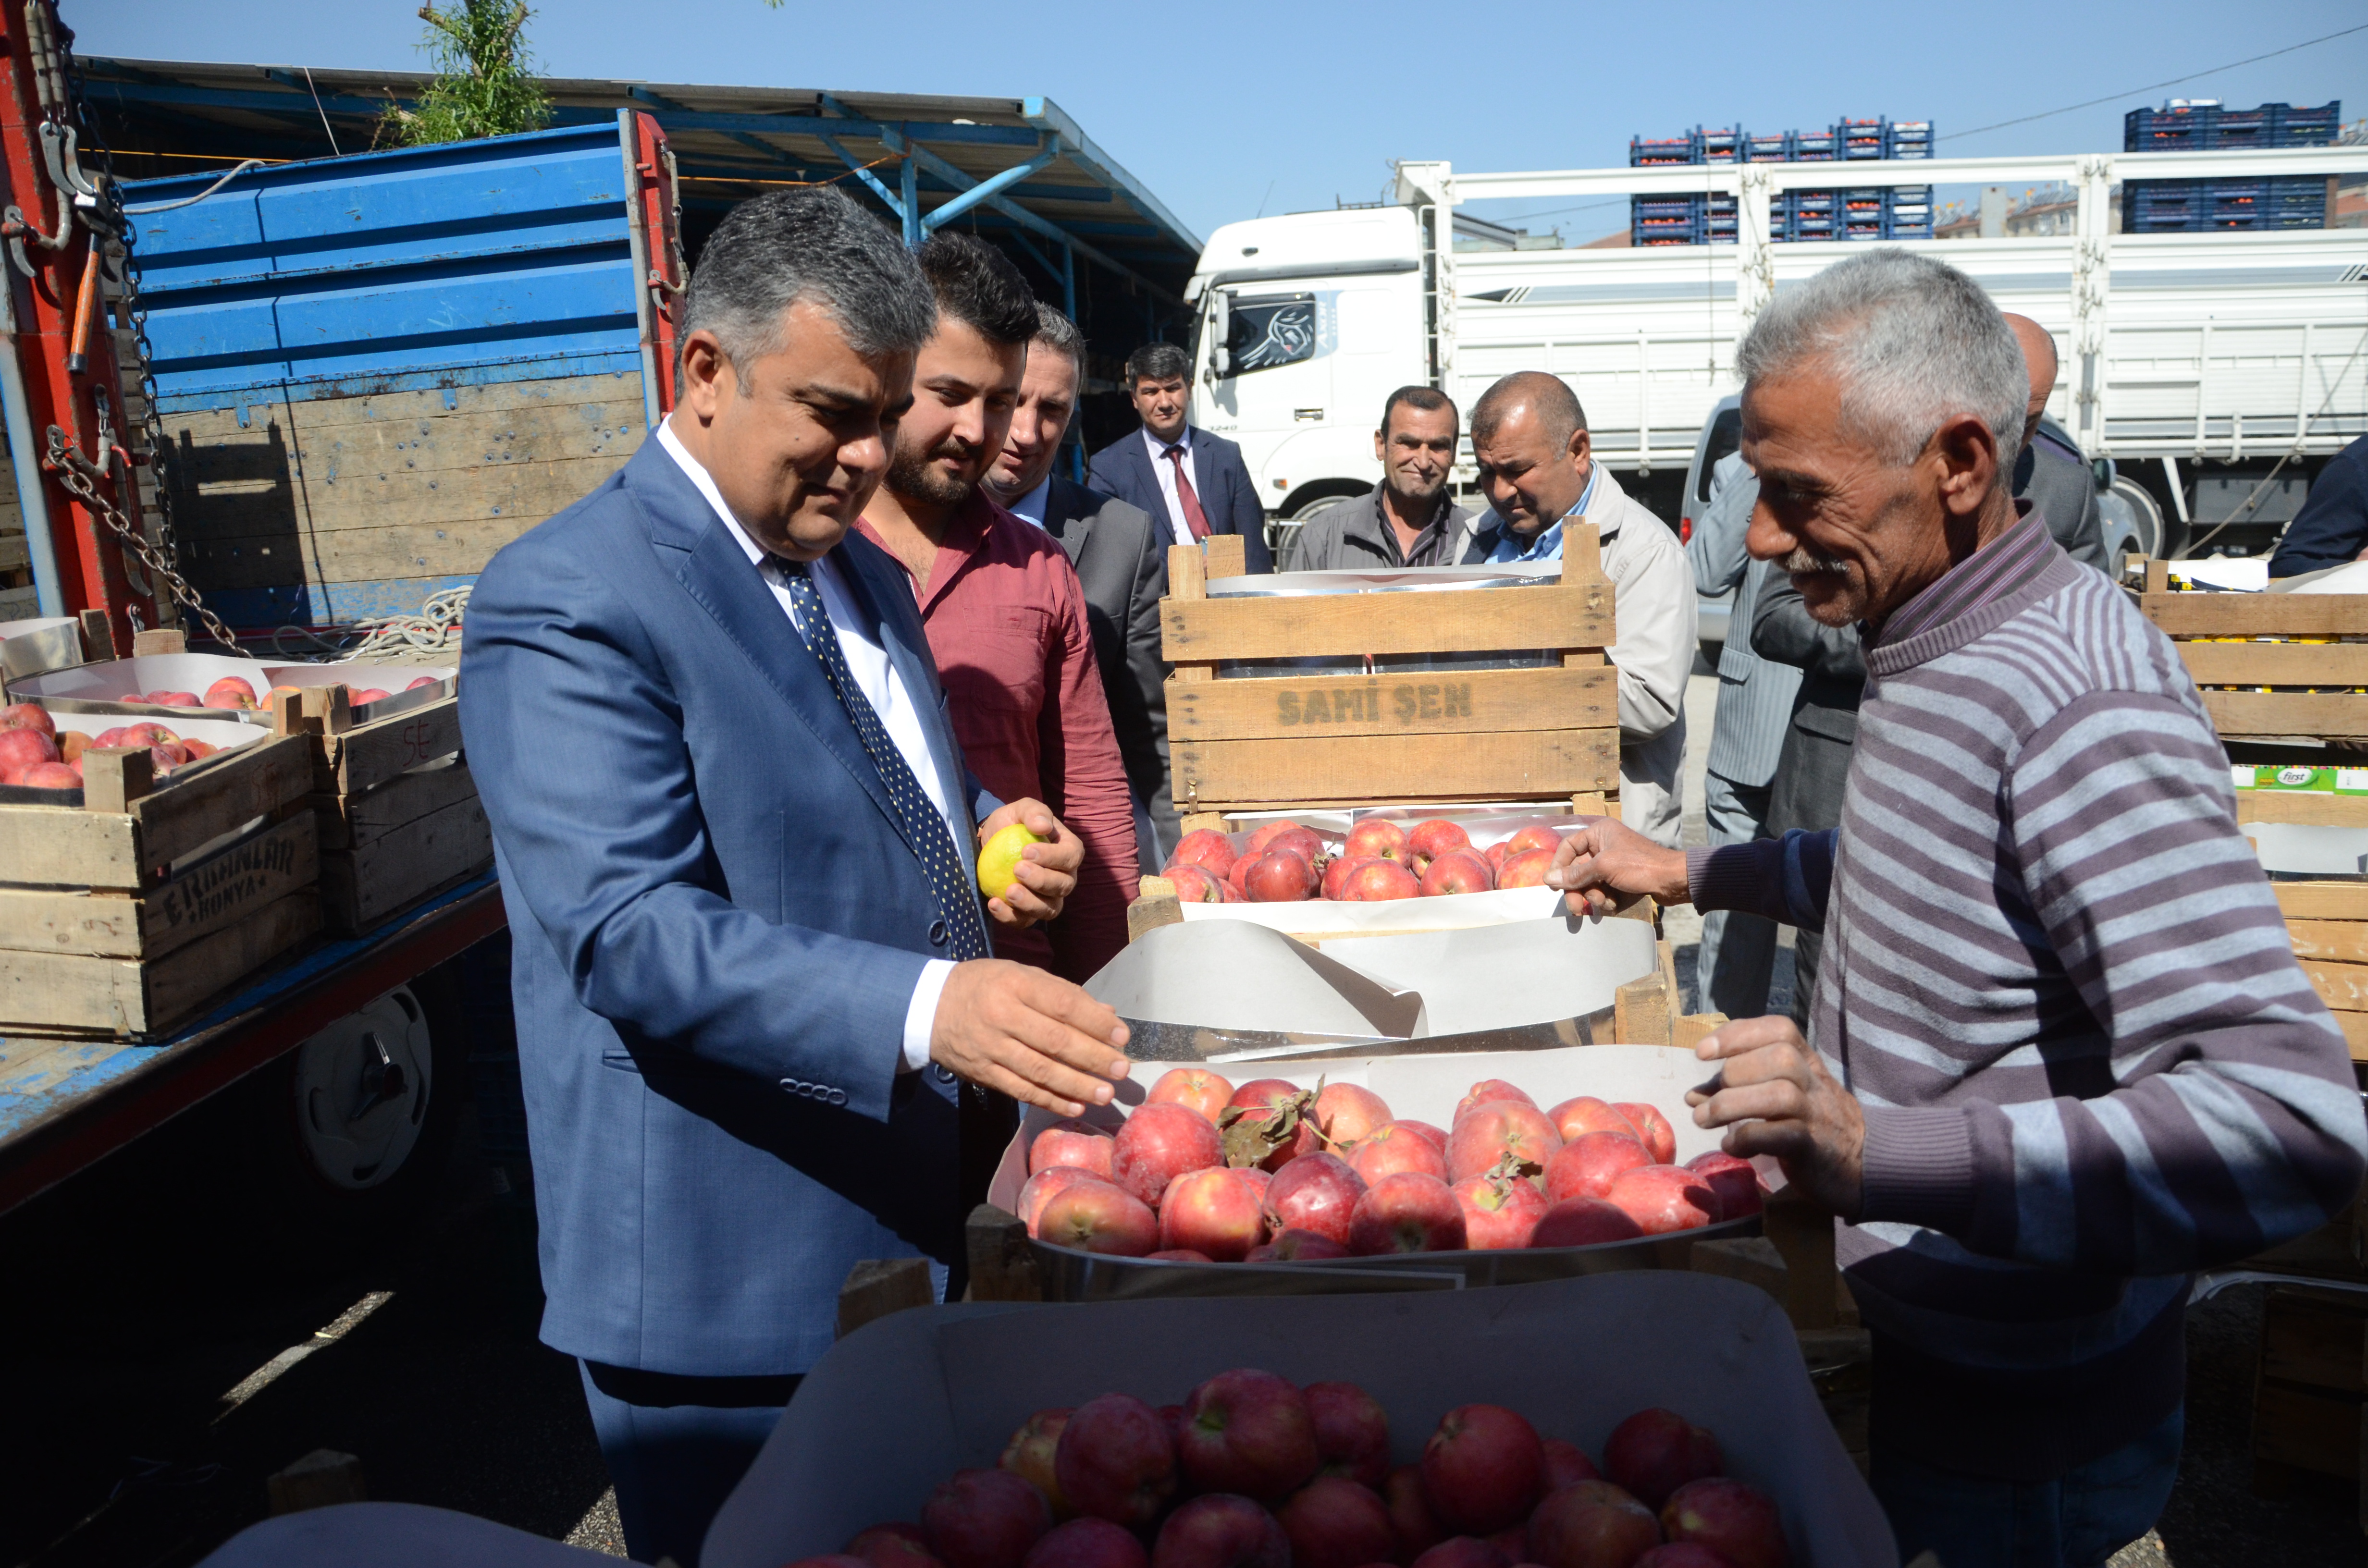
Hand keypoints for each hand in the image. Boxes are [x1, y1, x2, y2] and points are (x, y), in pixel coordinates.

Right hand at [930, 958, 1131, 1115]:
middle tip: (1122, 1069)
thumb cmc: (985, 986)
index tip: (1122, 1035)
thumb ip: (1062, 993)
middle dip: (1093, 1057)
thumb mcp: (1020, 975)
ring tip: (1106, 1094)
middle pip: (1055, 1040)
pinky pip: (1021, 1090)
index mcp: (1015, 984)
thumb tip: (1107, 1013)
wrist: (927, 1007)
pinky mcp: (983, 1073)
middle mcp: (1002, 1015)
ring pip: (1040, 1070)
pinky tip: (1075, 1107)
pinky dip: (1050, 1100)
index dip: (1095, 1022)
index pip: (1063, 1004)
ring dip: (1077, 1085)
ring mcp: (991, 1047)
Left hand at [977, 798, 1082, 929]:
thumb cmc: (1012, 825)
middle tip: (1017, 869)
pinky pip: (1025, 922)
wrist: (990, 843)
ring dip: (1030, 903)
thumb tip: (1043, 826)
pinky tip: (994, 904)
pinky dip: (1010, 916)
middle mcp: (1064, 878)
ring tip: (1009, 891)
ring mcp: (1048, 898)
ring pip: (1049, 909)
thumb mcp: (1021, 810)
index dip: (1053, 857)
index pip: (1071, 857)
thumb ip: (1034, 812)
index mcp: (1068, 851)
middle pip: (1063, 886)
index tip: (1026, 852)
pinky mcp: (1027, 912)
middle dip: (1042, 881)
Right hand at [1545, 814, 1689, 917]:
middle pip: (1577, 869)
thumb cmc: (1639, 866)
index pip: (1568, 847)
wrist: (1672, 880)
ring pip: (1589, 883)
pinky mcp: (1620, 878)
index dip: (1558, 866)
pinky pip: (1603, 890)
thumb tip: (1547, 878)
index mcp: (1599, 833)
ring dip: (1594, 896)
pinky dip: (1606, 899)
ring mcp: (1612, 863)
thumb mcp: (1603, 868)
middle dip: (1578, 889)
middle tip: (1575, 908)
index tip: (1553, 885)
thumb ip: (1574, 874)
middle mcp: (1603, 845)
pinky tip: (1614, 904)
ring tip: (1604, 903)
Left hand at [1684, 1015, 1863, 1216]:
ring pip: (1780, 1094)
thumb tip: (1694, 1095)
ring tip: (1704, 1119)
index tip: (1703, 1051)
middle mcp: (1815, 1082)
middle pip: (1780, 1057)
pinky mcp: (1814, 1148)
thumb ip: (1741, 1091)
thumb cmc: (1813, 1125)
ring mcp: (1817, 1114)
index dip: (1739, 1033)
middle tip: (1703, 1100)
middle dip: (1732, 1072)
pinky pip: (1783, 1135)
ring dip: (1731, 1105)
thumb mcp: (1781, 1098)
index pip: (1780, 1029)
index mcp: (1807, 1062)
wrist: (1865, 1166)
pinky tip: (1730, 1145)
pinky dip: (1748, 1137)